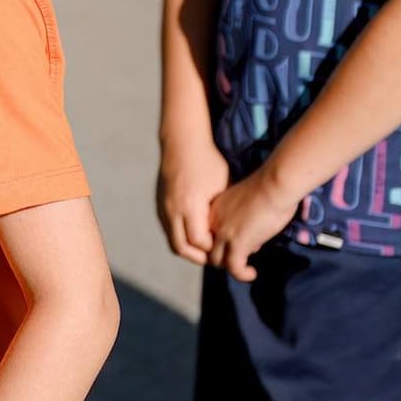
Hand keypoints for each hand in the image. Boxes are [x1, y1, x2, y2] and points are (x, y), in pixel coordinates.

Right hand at [156, 137, 230, 264]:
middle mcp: (173, 209)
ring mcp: (163, 207)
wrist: (182, 141)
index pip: (200, 242)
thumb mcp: (223, 185)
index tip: (226, 247)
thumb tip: (241, 232)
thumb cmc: (208, 161)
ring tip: (206, 250)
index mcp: (191, 205)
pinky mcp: (159, 204)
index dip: (213, 249)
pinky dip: (181, 238)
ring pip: (173, 242)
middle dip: (199, 257)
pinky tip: (196, 235)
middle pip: (183, 248)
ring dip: (189, 249)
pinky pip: (169, 230)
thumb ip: (226, 212)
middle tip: (215, 258)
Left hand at [206, 166, 301, 281]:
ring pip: (217, 261)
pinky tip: (252, 273)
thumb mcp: (249, 206)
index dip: (222, 243)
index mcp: (215, 209)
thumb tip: (252, 243)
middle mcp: (214, 221)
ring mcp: (223, 233)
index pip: (209, 234)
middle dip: (224, 257)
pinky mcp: (237, 244)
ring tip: (246, 270)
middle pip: (209, 249)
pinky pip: (234, 268)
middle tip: (241, 261)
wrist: (275, 185)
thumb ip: (244, 221)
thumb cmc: (271, 189)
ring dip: (231, 267)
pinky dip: (242, 275)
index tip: (241, 244)